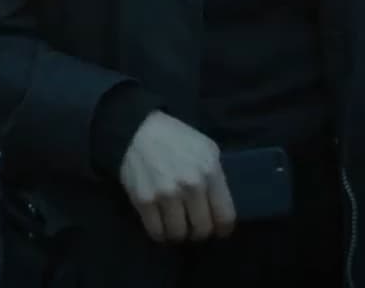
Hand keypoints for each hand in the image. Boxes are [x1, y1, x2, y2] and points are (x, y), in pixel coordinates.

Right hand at [117, 111, 235, 243]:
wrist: (139, 130)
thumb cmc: (177, 139)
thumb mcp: (207, 150)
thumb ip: (216, 177)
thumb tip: (219, 207)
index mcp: (210, 172)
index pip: (225, 216)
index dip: (223, 228)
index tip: (218, 229)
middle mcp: (190, 185)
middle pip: (202, 230)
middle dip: (200, 231)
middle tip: (194, 226)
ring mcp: (166, 194)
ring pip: (179, 234)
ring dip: (179, 233)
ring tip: (177, 224)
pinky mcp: (144, 201)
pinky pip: (156, 232)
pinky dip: (160, 233)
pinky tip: (161, 224)